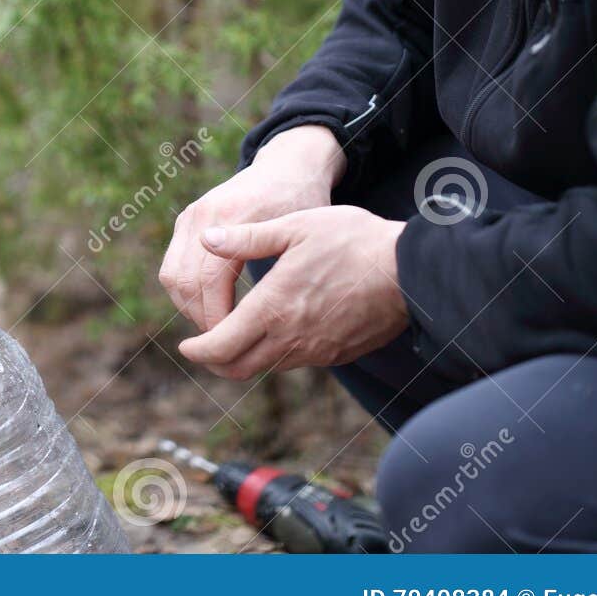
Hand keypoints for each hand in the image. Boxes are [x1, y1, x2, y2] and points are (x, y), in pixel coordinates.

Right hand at [159, 126, 344, 330]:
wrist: (287, 166)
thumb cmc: (302, 201)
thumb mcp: (299, 230)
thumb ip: (277, 263)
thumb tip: (258, 315)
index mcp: (232, 217)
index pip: (210, 281)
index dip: (219, 318)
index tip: (237, 340)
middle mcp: (203, 215)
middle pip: (184, 283)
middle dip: (201, 318)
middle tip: (226, 342)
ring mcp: (190, 217)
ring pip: (171, 278)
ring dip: (190, 308)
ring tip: (218, 328)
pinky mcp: (185, 222)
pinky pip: (171, 268)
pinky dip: (185, 293)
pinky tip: (211, 307)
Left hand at [177, 206, 408, 379]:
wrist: (410, 270)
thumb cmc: (352, 241)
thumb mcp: (294, 228)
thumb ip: (247, 238)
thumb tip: (207, 240)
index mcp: (273, 308)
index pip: (219, 346)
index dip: (197, 350)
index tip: (187, 345)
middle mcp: (291, 338)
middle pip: (237, 367)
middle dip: (214, 362)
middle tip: (204, 347)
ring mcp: (316, 351)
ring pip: (267, 367)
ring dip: (245, 358)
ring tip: (236, 336)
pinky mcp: (337, 354)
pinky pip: (296, 362)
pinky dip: (276, 354)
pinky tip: (278, 331)